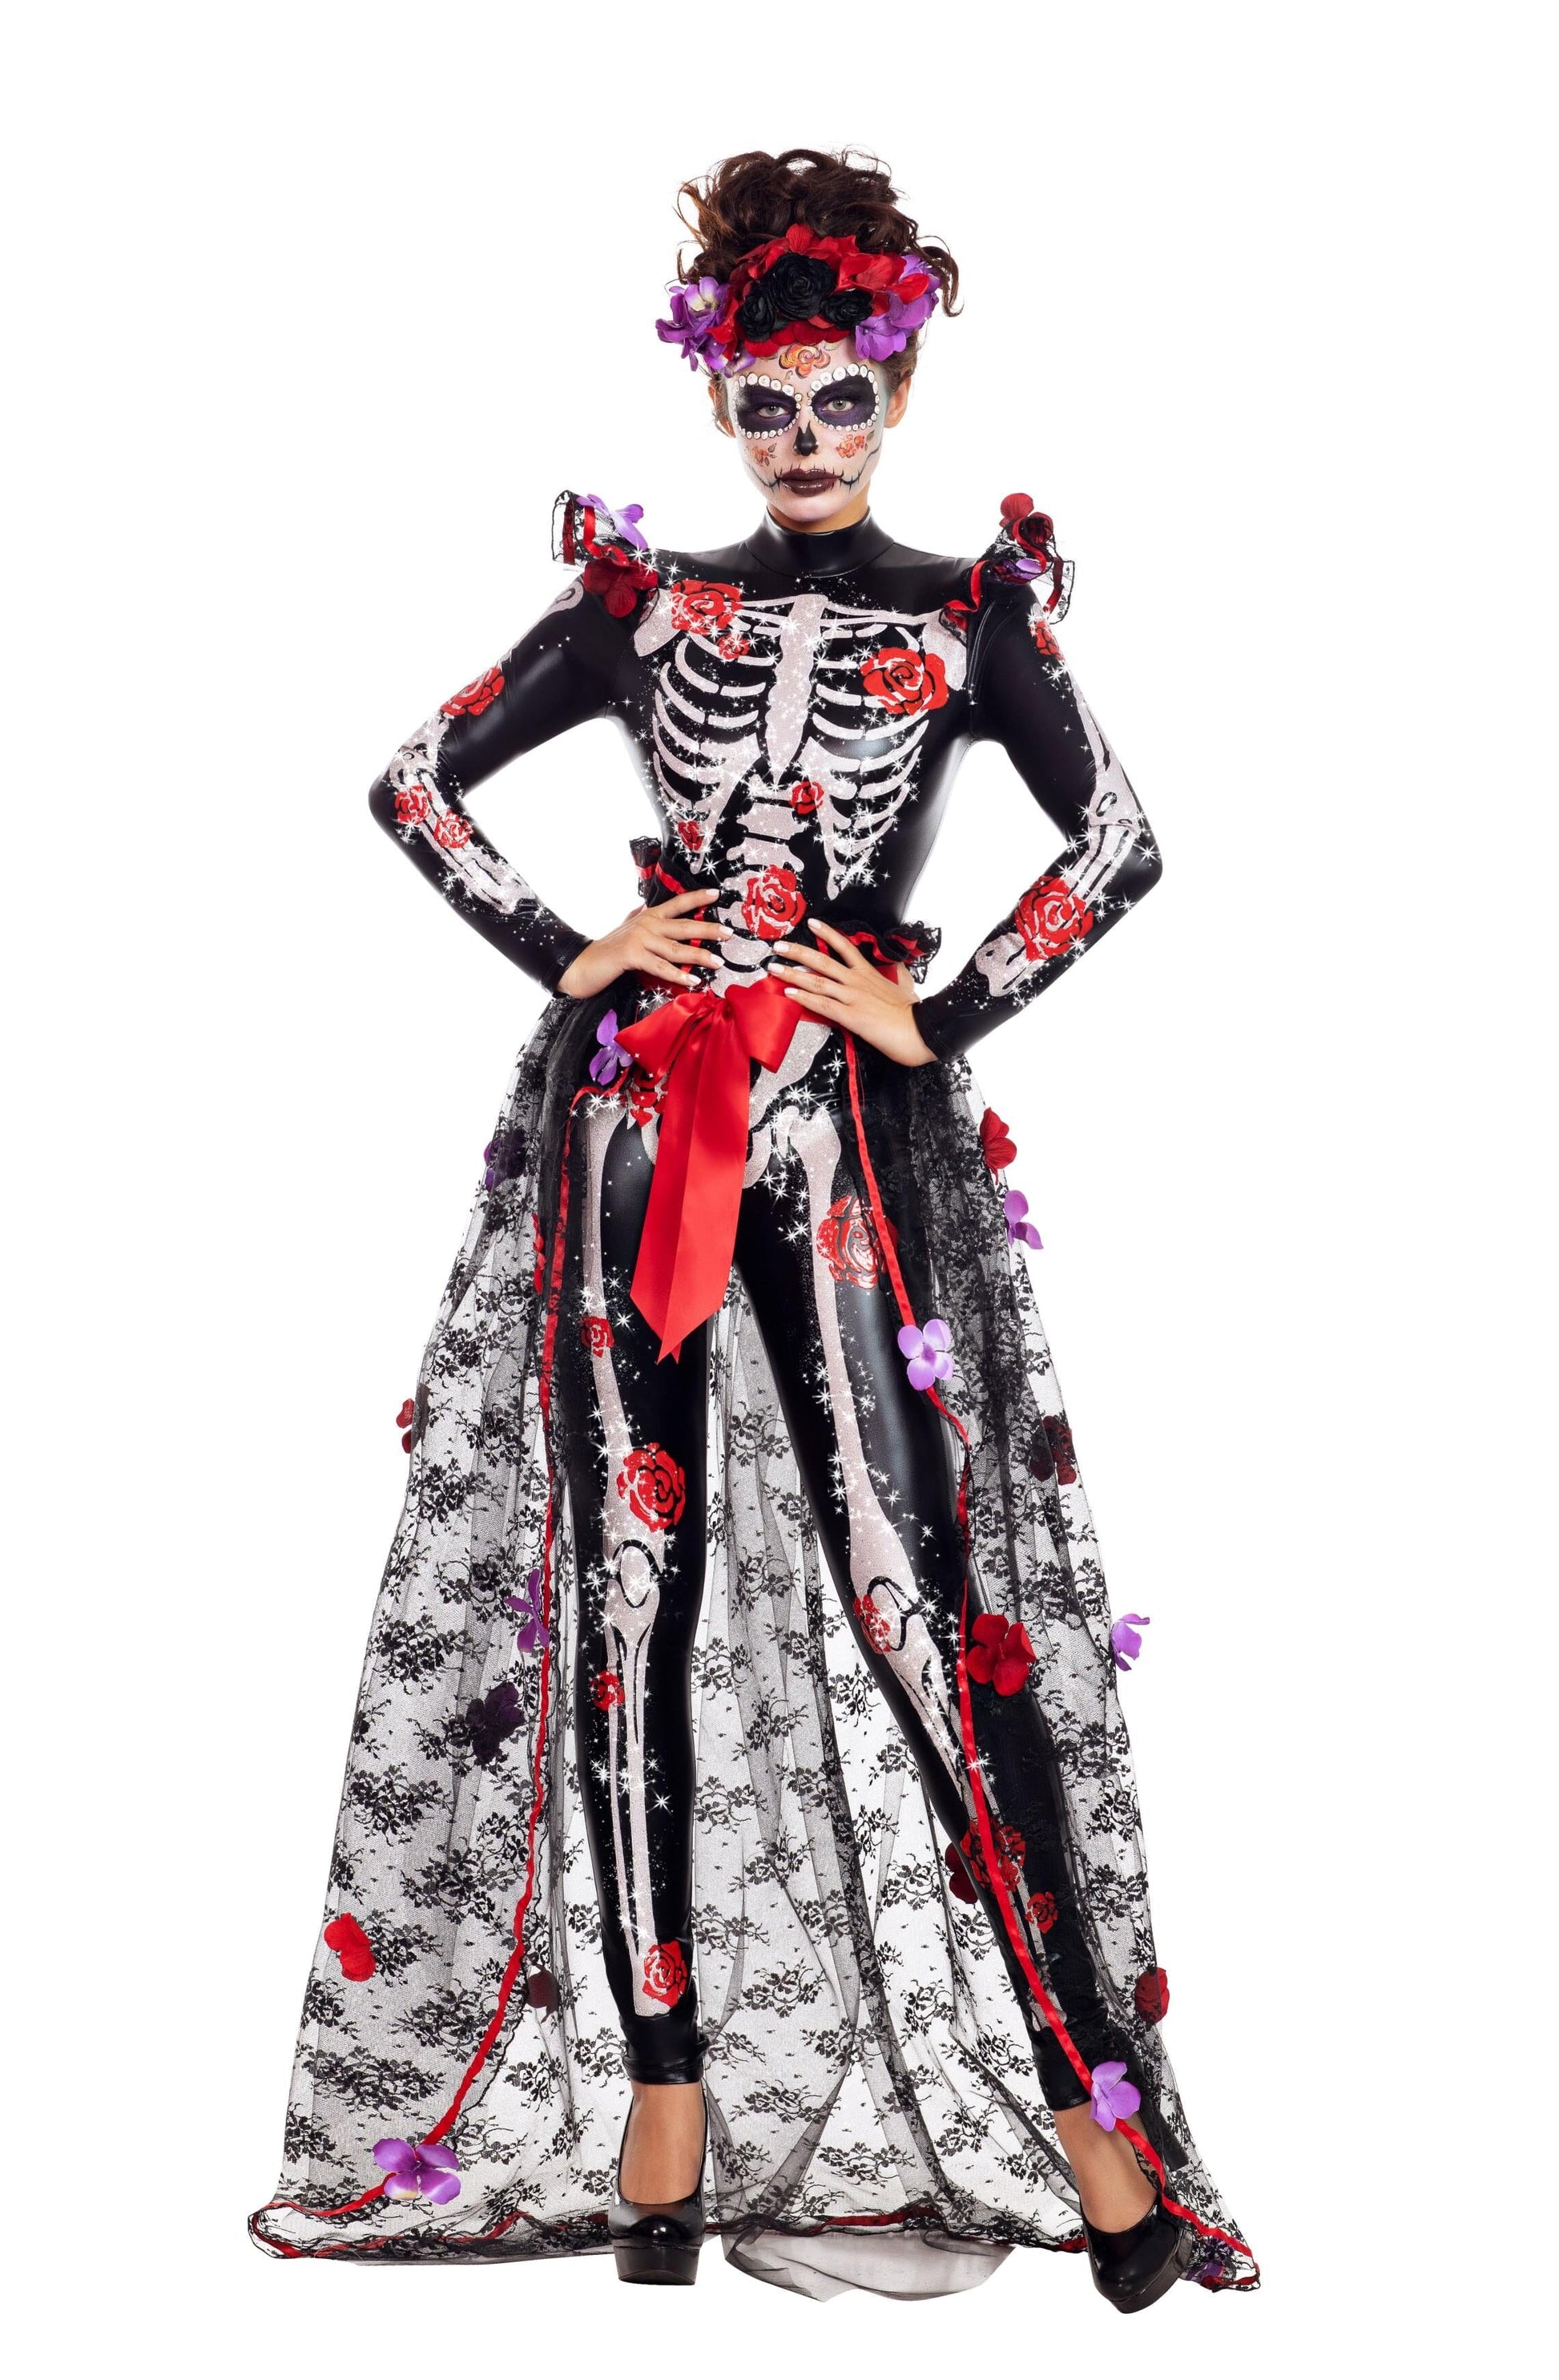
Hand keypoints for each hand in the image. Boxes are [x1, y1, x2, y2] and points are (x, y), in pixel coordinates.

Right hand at [558, 888, 730, 998]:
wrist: (584, 963)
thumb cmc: (609, 948)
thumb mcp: (628, 928)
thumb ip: (639, 917)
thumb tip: (647, 906)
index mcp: (648, 916)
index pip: (677, 903)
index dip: (697, 898)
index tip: (717, 894)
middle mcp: (646, 924)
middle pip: (684, 925)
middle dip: (708, 929)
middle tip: (729, 933)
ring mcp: (640, 939)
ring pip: (676, 948)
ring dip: (699, 955)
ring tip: (718, 962)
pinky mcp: (632, 956)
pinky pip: (660, 967)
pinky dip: (678, 975)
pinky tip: (693, 980)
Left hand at [768, 921, 936, 1067]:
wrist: (921, 1029)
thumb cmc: (914, 1012)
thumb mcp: (907, 986)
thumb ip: (898, 975)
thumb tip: (898, 967)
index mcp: (869, 973)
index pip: (844, 947)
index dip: (826, 933)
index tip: (811, 923)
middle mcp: (857, 981)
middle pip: (821, 961)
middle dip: (796, 952)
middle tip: (778, 946)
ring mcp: (852, 998)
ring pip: (816, 981)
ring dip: (791, 974)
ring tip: (774, 968)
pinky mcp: (850, 1016)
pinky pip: (821, 1005)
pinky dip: (803, 999)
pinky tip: (788, 995)